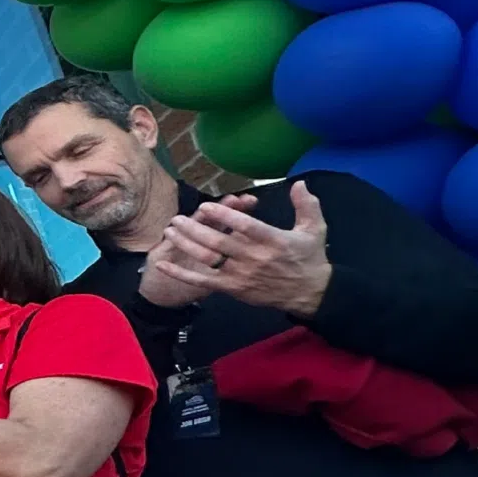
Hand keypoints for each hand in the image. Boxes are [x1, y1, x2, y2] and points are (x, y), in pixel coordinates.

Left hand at [155, 183, 331, 317]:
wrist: (309, 293)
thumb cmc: (310, 258)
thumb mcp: (315, 229)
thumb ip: (307, 205)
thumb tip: (299, 183)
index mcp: (274, 241)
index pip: (246, 227)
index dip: (225, 216)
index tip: (206, 206)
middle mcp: (255, 258)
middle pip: (220, 242)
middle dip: (195, 229)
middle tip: (177, 217)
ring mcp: (242, 275)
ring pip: (208, 259)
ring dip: (186, 245)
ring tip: (170, 231)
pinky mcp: (233, 289)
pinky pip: (203, 281)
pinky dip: (181, 274)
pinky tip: (162, 265)